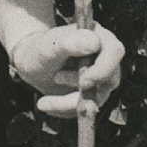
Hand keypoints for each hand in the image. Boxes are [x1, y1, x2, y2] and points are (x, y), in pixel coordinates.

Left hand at [9, 21, 125, 117]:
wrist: (31, 65)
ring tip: (45, 97)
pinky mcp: (94, 94)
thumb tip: (94, 42)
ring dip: (69, 101)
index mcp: (99, 37)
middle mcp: (105, 57)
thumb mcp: (49, 46)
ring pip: (97, 98)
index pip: (114, 52)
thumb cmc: (40, 50)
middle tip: (56, 79)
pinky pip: (86, 108)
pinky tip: (49, 103)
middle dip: (82, 90)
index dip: (103, 69)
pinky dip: (65, 109)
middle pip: (109, 79)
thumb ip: (69, 43)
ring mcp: (101, 78)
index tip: (83, 82)